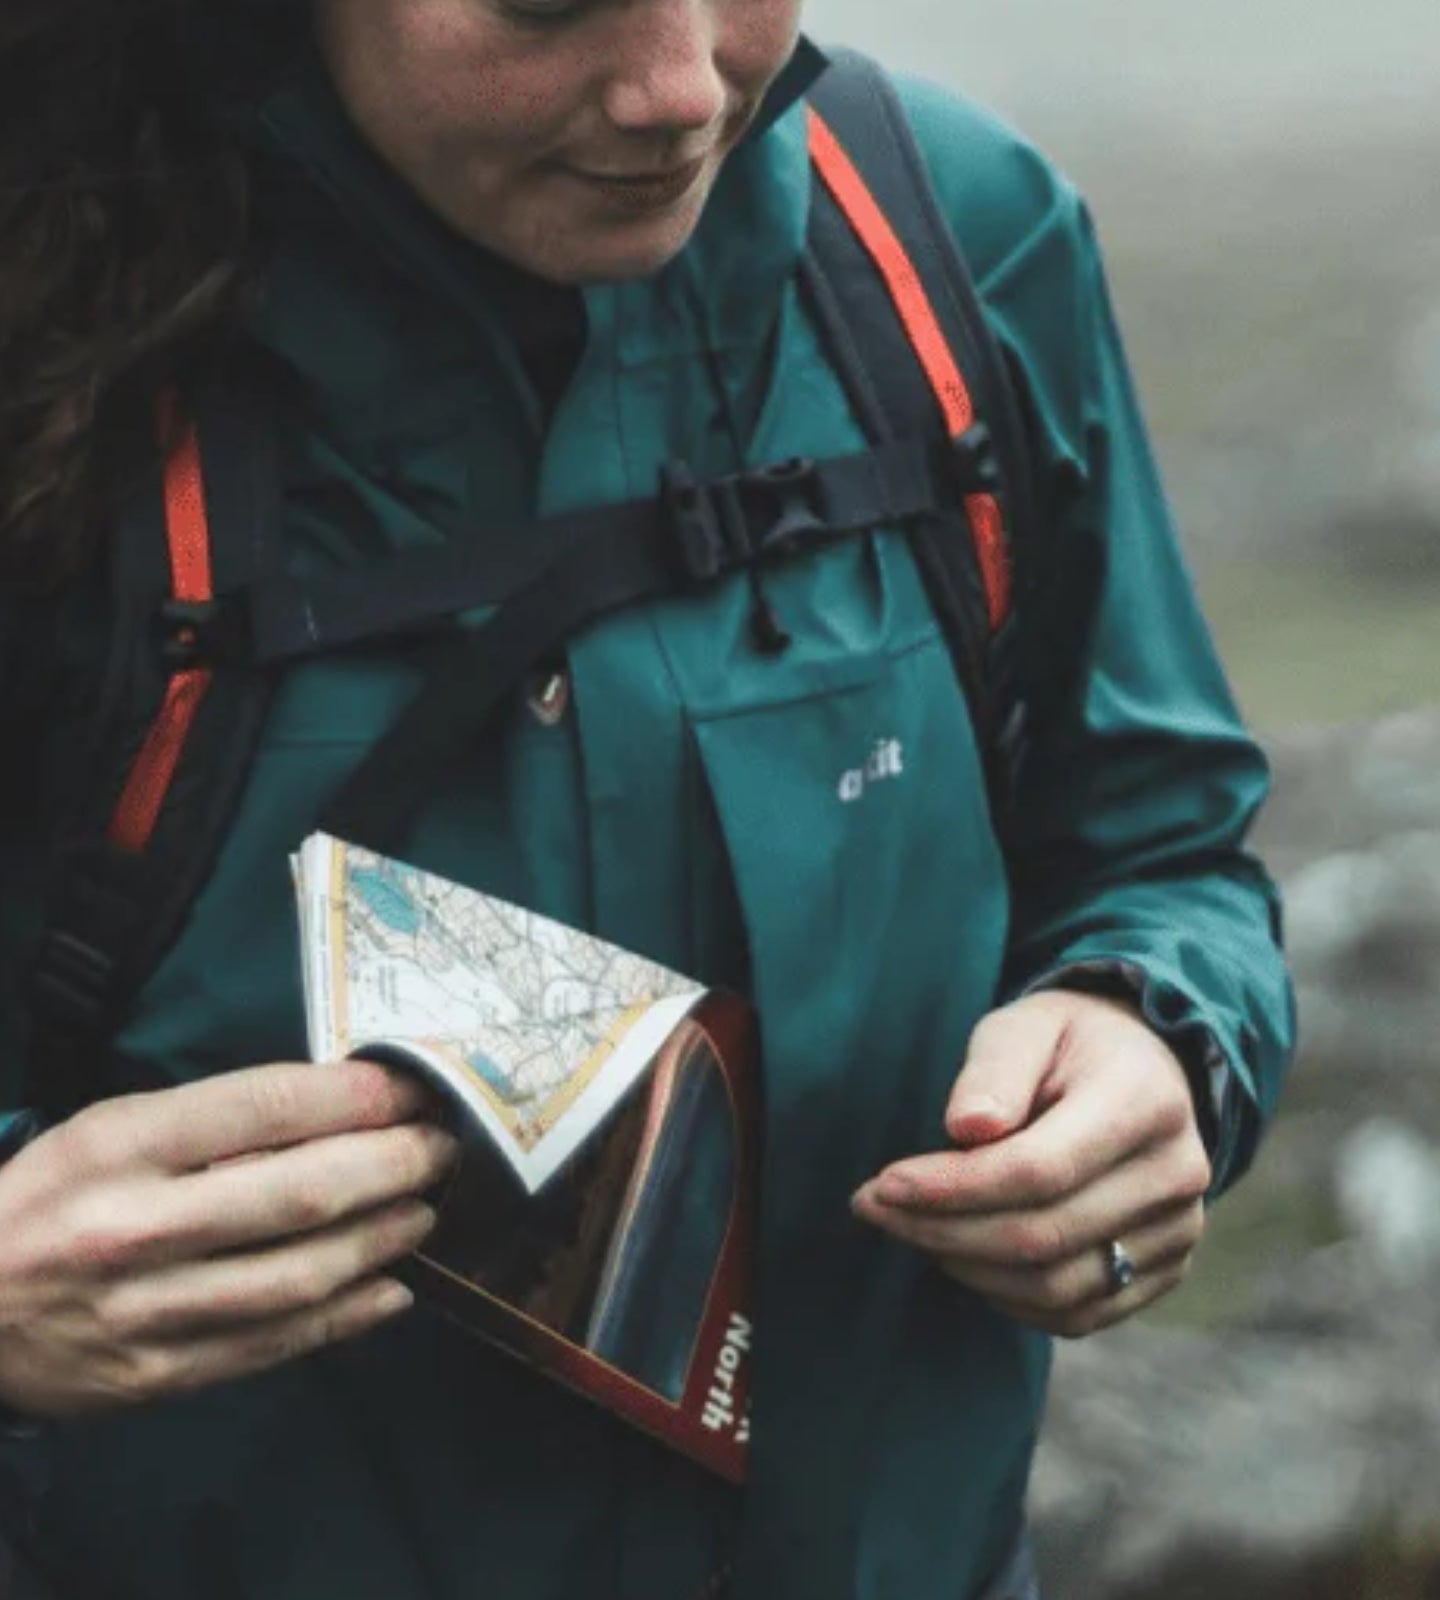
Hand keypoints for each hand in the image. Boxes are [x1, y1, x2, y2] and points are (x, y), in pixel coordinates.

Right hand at [0, 1061, 457, 1417]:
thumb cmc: (49, 1200)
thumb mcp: (110, 1130)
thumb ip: (211, 1121)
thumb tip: (335, 1107)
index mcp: (121, 1147)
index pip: (265, 1108)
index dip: (357, 1097)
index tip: (413, 1088)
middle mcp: (135, 1228)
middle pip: (302, 1191)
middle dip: (395, 1164)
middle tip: (445, 1146)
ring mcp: (147, 1312)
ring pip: (301, 1274)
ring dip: (384, 1238)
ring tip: (425, 1211)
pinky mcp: (158, 1376)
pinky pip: (276, 1344)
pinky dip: (348, 1316)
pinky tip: (392, 1289)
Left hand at [851, 991, 1211, 1336]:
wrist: (1141, 1070)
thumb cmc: (1066, 1043)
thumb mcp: (1024, 1026)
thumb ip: (994, 1070)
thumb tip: (965, 1129)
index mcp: (1145, 1102)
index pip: (1039, 1169)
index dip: (953, 1187)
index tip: (883, 1183)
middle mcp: (1176, 1174)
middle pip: (1042, 1235)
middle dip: (941, 1230)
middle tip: (875, 1206)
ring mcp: (1179, 1231)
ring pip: (1056, 1287)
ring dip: (965, 1266)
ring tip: (912, 1227)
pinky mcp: (1165, 1270)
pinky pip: (1076, 1314)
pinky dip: (1006, 1296)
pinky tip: (962, 1255)